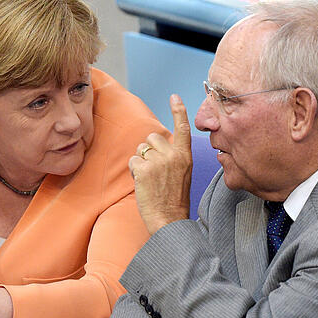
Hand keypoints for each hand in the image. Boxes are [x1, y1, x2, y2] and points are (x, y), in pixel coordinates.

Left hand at [129, 94, 191, 234]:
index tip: (174, 97)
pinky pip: (133, 161)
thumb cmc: (174, 200)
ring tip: (150, 179)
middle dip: (149, 150)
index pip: (183, 128)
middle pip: (153, 137)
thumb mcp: (182, 174)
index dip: (178, 111)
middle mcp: (173, 155)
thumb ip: (173, 157)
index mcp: (185, 156)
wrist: (169, 220)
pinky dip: (134, 171)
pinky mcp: (144, 170)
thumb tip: (156, 145)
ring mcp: (158, 162)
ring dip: (141, 161)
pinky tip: (143, 183)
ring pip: (141, 148)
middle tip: (155, 170)